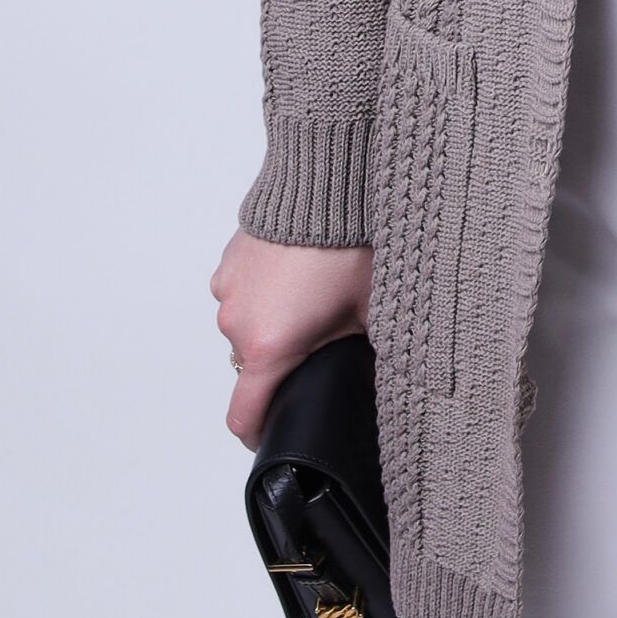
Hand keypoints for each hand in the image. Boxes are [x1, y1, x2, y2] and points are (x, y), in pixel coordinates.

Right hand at [210, 227, 375, 449]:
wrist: (325, 184)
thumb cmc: (349, 248)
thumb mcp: (369, 311)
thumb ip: (364, 353)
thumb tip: (388, 377)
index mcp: (271, 348)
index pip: (244, 417)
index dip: (259, 432)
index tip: (274, 432)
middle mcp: (239, 324)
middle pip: (252, 364)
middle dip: (283, 358)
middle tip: (320, 336)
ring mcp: (229, 290)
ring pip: (247, 324)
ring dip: (271, 320)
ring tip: (309, 295)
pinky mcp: (228, 261)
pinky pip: (242, 291)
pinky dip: (262, 290)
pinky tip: (294, 270)